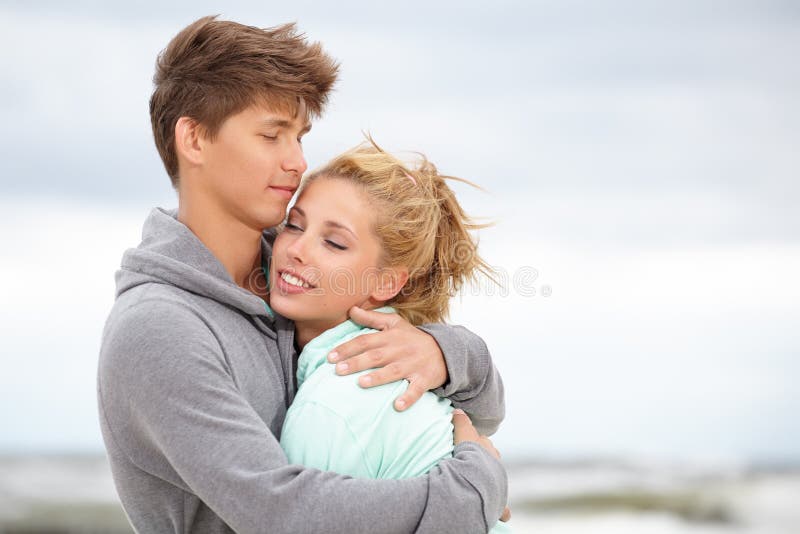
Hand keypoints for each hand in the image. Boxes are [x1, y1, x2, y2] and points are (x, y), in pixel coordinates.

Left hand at [327, 306, 447, 410]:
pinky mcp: (424, 379)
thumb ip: (372, 318)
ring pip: (394, 371)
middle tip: (338, 370)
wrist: (445, 350)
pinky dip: (408, 397)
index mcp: (391, 336)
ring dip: (378, 377)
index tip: (330, 357)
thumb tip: (351, 309)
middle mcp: (400, 350)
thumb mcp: (395, 323)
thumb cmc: (413, 338)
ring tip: (362, 383)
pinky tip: (397, 405)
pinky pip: (416, 389)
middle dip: (357, 362)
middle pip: (376, 356)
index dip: (348, 348)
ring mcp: (413, 365)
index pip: (366, 340)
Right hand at [452, 409, 510, 522]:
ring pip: (497, 478)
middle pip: (491, 458)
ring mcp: (498, 483)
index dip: (474, 442)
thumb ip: (461, 423)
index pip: (482, 442)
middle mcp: (496, 465)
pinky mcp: (498, 502)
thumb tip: (458, 411)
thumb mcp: (464, 436)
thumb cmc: (469, 458)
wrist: (477, 481)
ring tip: (480, 480)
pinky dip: (503, 510)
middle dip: (485, 458)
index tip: (467, 444)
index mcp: (488, 450)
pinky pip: (503, 508)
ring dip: (491, 478)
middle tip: (473, 461)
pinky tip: (505, 514)